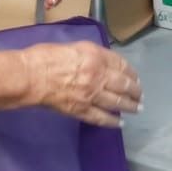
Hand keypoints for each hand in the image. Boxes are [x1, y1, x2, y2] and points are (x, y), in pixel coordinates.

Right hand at [26, 41, 142, 127]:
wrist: (30, 76)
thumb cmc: (44, 57)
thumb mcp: (72, 47)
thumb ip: (90, 55)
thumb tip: (99, 62)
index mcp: (96, 56)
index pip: (121, 64)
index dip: (131, 72)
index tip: (135, 77)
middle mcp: (98, 75)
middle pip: (124, 84)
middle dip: (135, 91)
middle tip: (141, 96)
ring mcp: (91, 94)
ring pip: (117, 102)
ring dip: (130, 106)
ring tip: (138, 108)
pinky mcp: (81, 110)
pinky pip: (101, 118)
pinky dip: (112, 121)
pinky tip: (120, 123)